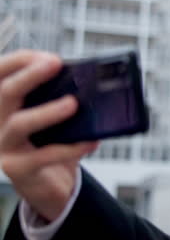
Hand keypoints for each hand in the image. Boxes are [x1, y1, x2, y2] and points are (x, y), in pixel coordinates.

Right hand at [0, 50, 97, 221]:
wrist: (47, 183)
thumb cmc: (50, 142)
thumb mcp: (54, 117)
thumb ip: (61, 98)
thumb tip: (90, 80)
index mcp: (3, 104)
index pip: (0, 74)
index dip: (20, 61)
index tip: (49, 56)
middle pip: (5, 92)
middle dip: (30, 75)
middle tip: (54, 63)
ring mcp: (3, 145)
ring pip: (20, 123)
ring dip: (48, 111)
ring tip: (72, 103)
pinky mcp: (17, 168)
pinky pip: (44, 156)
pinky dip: (70, 147)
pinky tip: (91, 142)